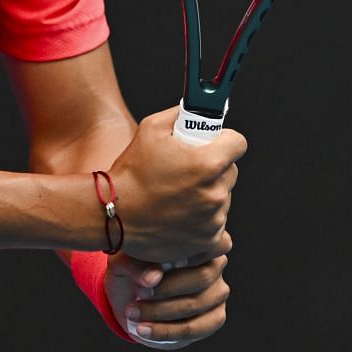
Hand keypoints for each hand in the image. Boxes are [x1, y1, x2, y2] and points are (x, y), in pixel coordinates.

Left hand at [105, 243, 232, 348]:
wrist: (132, 296)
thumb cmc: (132, 269)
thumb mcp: (125, 262)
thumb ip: (137, 265)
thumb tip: (153, 277)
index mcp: (199, 240)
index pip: (198, 247)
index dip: (173, 260)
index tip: (144, 274)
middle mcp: (216, 263)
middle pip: (201, 277)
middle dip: (166, 290)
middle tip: (137, 293)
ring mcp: (218, 291)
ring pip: (197, 304)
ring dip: (161, 312)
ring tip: (133, 313)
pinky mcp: (216, 316)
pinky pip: (197, 328)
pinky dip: (168, 331)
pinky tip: (144, 330)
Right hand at [106, 106, 245, 264]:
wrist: (113, 213)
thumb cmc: (130, 173)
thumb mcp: (151, 128)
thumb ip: (179, 115)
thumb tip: (194, 110)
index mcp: (208, 163)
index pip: (238, 143)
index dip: (226, 140)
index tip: (217, 144)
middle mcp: (215, 193)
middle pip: (231, 172)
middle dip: (216, 168)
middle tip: (190, 170)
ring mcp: (213, 219)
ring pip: (223, 199)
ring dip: (209, 195)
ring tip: (181, 196)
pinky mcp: (207, 240)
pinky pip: (219, 228)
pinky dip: (207, 223)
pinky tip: (188, 218)